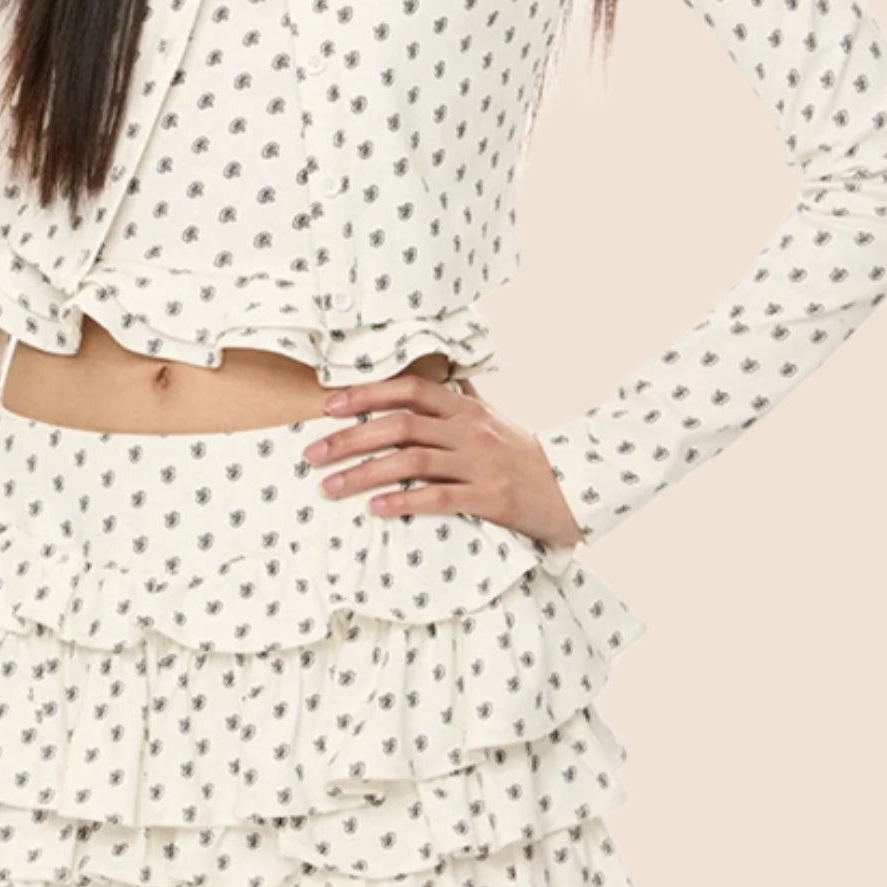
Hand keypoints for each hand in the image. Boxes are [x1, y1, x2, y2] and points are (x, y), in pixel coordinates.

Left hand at [302, 372, 585, 555]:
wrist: (574, 488)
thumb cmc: (525, 456)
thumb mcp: (495, 421)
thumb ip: (465, 400)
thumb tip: (446, 376)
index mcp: (466, 409)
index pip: (409, 390)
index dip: (366, 395)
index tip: (329, 406)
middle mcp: (470, 431)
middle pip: (400, 426)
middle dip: (349, 439)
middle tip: (311, 455)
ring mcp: (480, 463)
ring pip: (411, 462)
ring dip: (363, 474)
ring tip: (329, 487)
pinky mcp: (489, 497)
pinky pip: (439, 497)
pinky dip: (403, 502)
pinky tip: (376, 510)